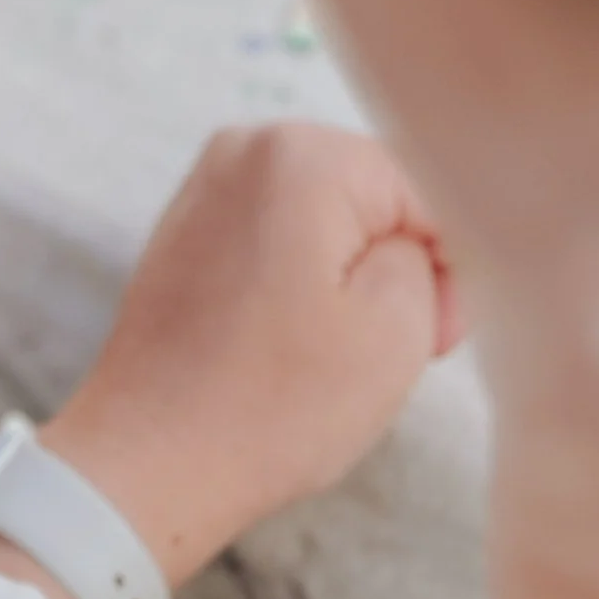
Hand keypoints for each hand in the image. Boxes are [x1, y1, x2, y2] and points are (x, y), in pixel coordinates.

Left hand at [43, 124, 459, 589]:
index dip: (444, 270)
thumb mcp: (395, 332)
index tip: (429, 339)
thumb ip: (426, 260)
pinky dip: (301, 283)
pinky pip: (279, 237)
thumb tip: (410, 242)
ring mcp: (207, 182)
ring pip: (329, 221)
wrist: (154, 454)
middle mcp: (245, 145)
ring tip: (330, 352)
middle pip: (373, 198)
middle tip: (380, 351)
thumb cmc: (275, 402)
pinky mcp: (187, 226)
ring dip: (349, 280)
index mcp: (299, 153)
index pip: (424, 192)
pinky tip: (291, 342)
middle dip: (395, 269)